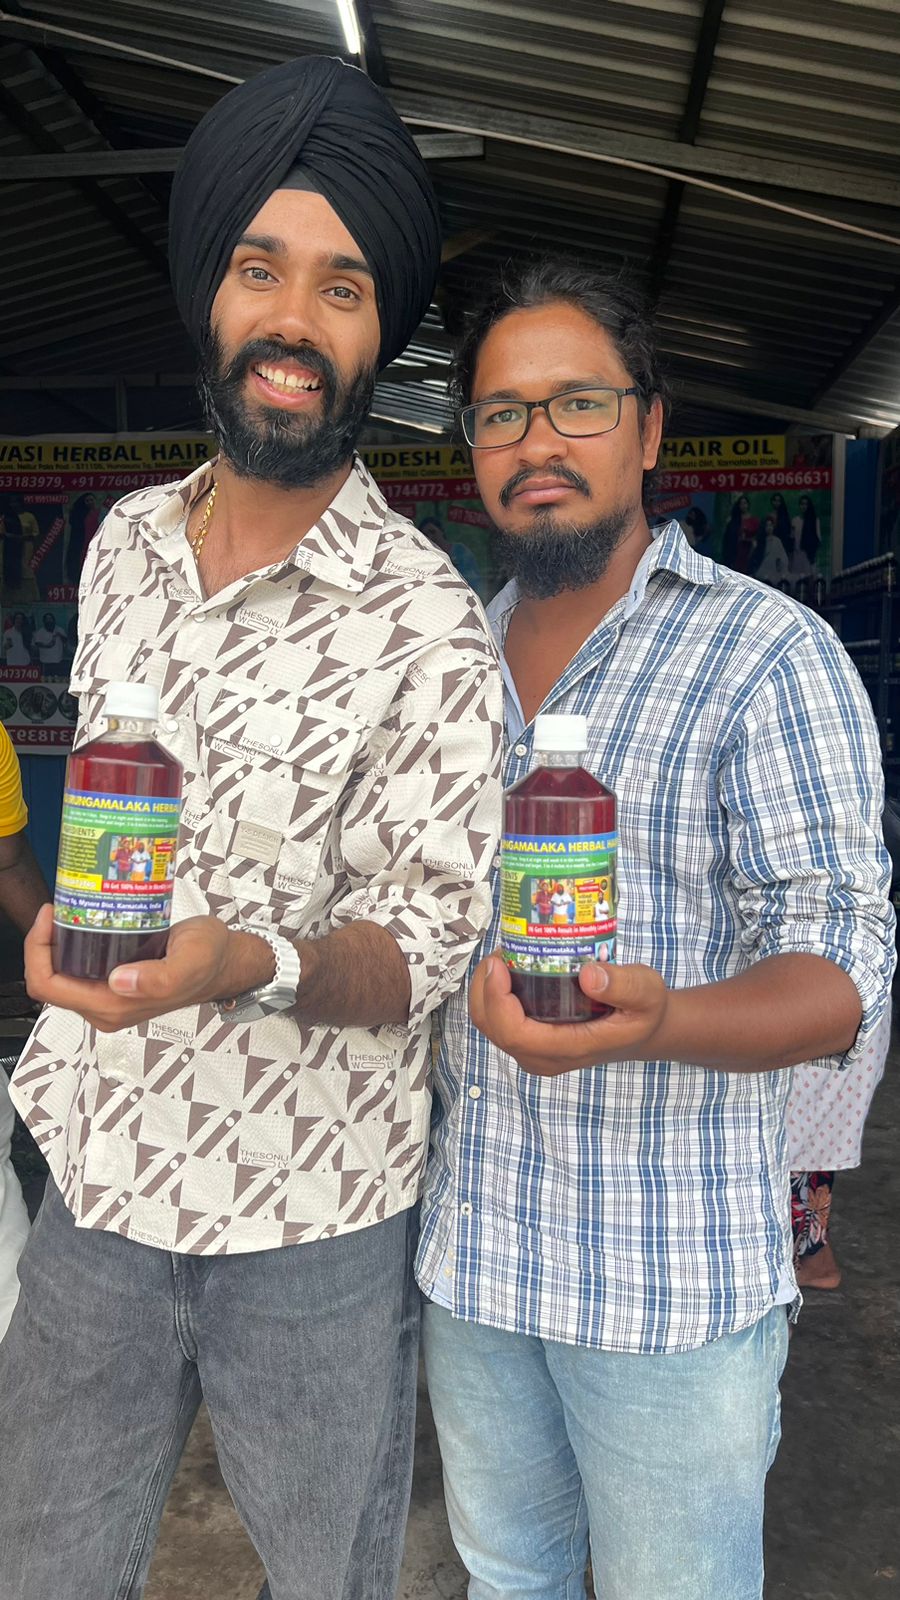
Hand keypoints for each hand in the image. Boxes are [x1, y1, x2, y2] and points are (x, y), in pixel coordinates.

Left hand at [25, 906, 274, 1033]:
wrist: (227, 961)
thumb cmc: (210, 959)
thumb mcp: (189, 962)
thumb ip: (158, 978)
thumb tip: (118, 982)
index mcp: (114, 1006)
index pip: (49, 986)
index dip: (38, 951)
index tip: (52, 917)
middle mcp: (106, 1008)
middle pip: (49, 981)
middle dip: (43, 944)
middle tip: (59, 908)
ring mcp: (109, 998)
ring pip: (61, 975)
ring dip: (56, 944)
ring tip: (69, 911)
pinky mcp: (114, 986)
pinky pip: (77, 970)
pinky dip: (72, 945)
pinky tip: (84, 921)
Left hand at [468, 952, 669, 1075]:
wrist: (643, 1030)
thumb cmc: (643, 1012)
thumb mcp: (646, 993)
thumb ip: (624, 985)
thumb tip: (588, 975)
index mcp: (568, 1049)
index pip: (514, 1033)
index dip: (497, 999)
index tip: (500, 963)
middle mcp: (544, 1056)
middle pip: (492, 1027)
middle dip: (484, 988)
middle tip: (500, 952)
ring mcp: (535, 1051)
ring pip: (490, 1024)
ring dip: (486, 989)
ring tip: (504, 955)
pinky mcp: (531, 1040)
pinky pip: (498, 1020)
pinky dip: (493, 994)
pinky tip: (509, 968)